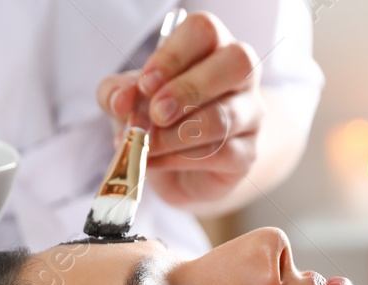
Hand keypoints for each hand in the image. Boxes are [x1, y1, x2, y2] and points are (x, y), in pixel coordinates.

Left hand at [96, 11, 264, 209]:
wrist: (175, 170)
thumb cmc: (156, 121)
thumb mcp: (128, 101)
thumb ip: (117, 92)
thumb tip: (121, 98)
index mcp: (211, 47)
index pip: (204, 31)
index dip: (173, 55)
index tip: (145, 84)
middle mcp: (240, 74)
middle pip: (235, 62)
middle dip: (188, 89)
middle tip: (156, 114)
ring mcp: (250, 113)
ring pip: (225, 116)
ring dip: (177, 133)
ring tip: (146, 143)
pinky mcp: (247, 153)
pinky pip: (221, 153)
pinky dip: (180, 159)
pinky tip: (154, 161)